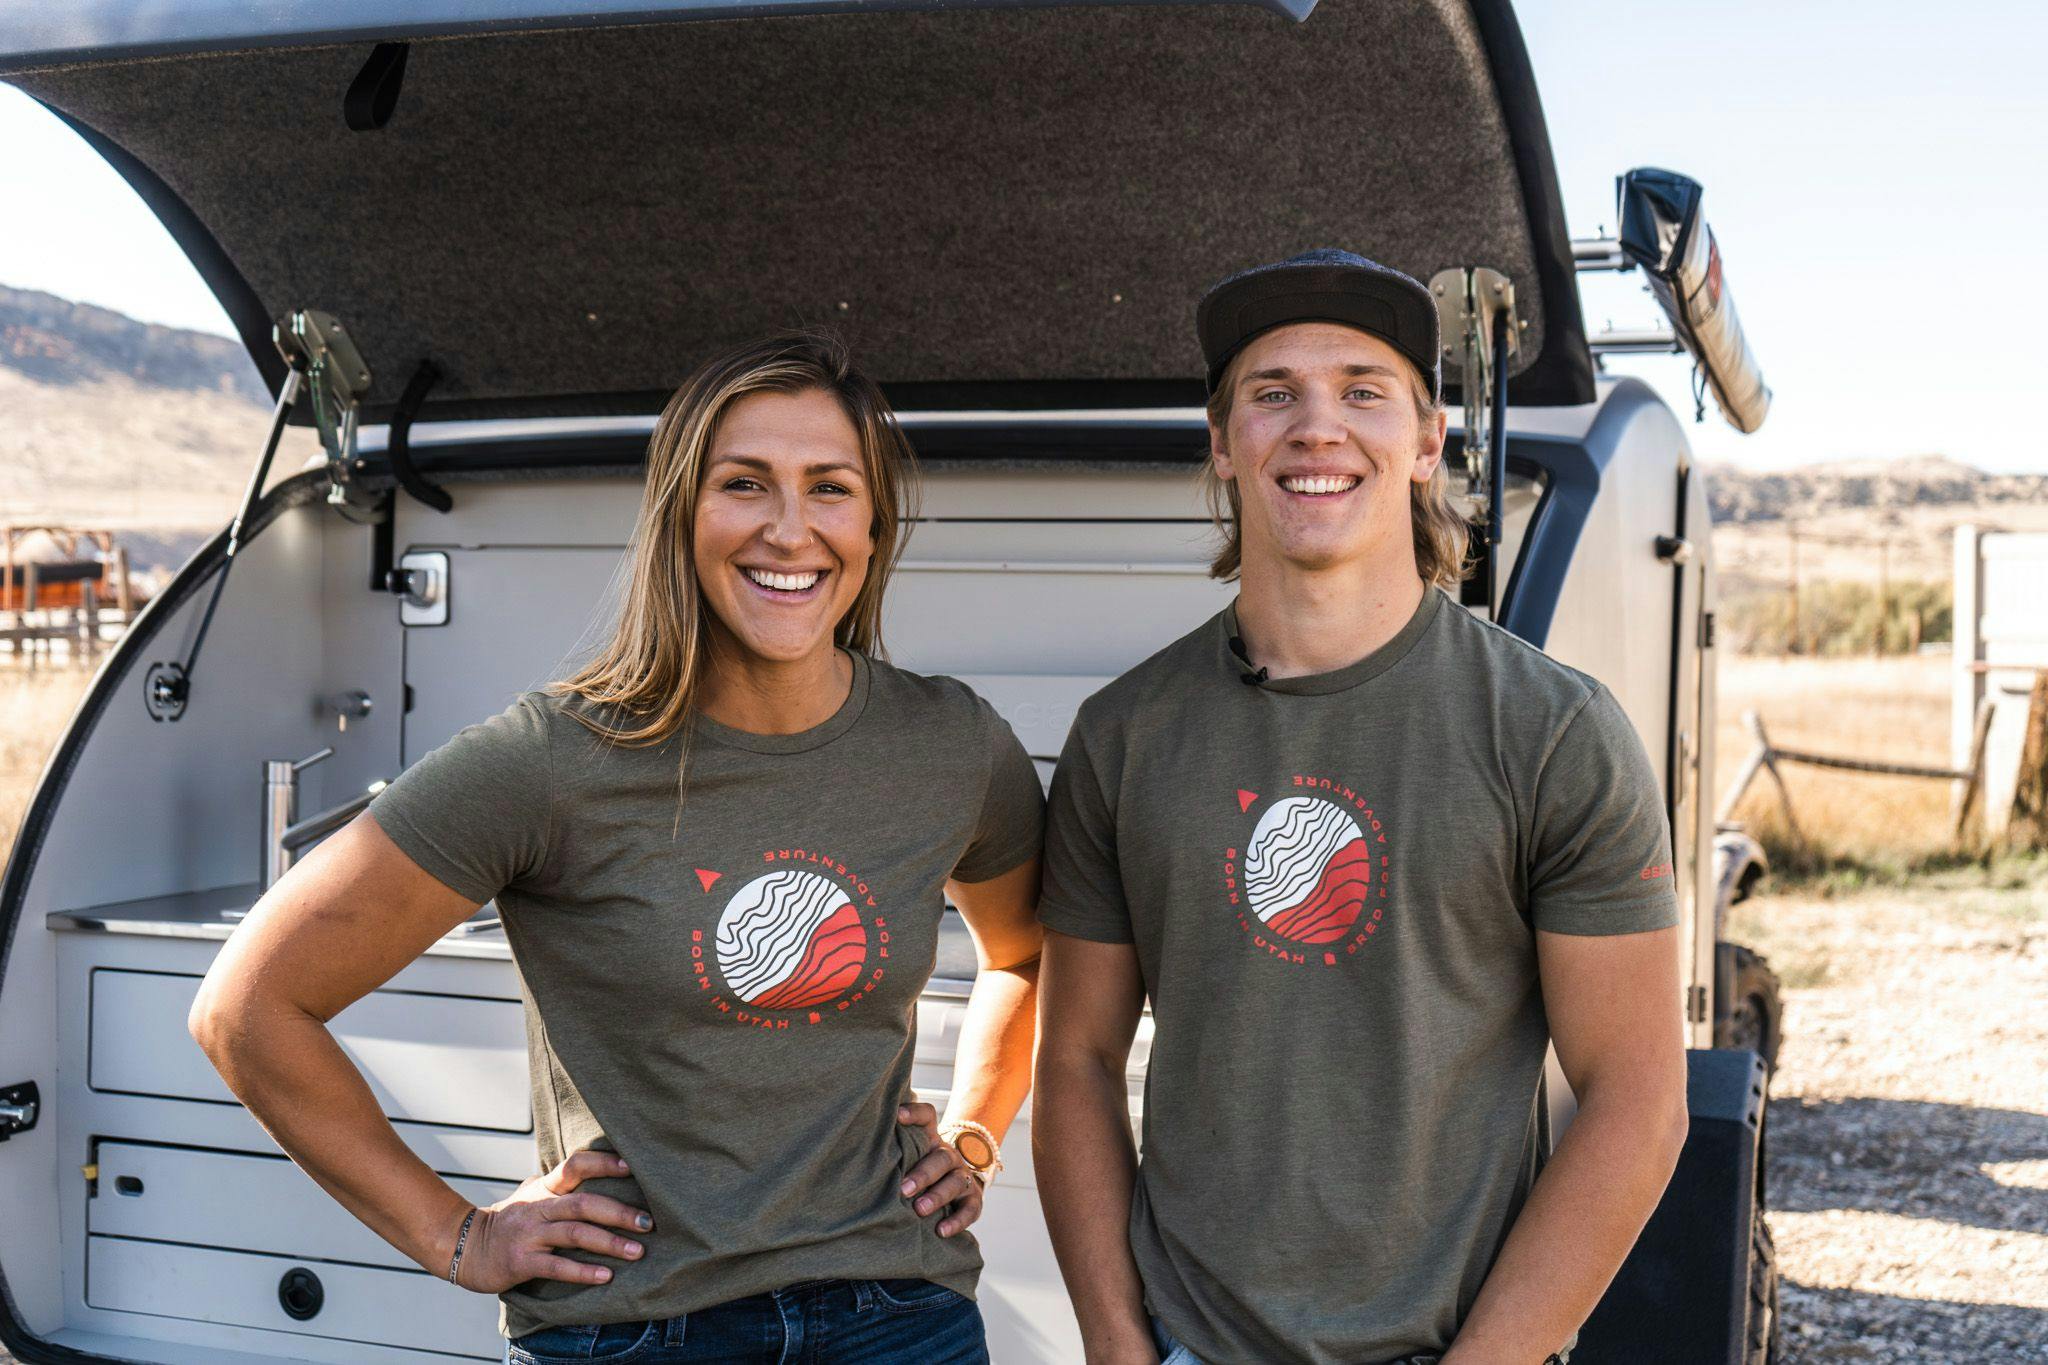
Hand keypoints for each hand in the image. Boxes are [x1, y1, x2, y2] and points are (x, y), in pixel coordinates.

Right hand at [452, 1148, 651, 1291]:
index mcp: (544, 1189)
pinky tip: (606, 1276)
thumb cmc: (509, 1221)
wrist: (465, 1248)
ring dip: (610, 1243)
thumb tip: (590, 1167)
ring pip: (575, 1234)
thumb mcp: (531, 1196)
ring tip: (638, 1252)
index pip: (575, 1166)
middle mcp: (538, 1207)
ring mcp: (529, 1235)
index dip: (604, 1163)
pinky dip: (583, 1271)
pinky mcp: (521, 1262)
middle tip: (649, 1222)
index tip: (633, 1166)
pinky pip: (557, 1266)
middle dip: (620, 1213)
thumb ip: (557, 1184)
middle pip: (584, 1203)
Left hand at [895, 1101, 985, 1237]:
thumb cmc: (919, 1169)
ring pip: (955, 1182)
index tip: (897, 1116)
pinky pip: (969, 1210)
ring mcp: (963, 1177)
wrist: (957, 1183)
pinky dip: (957, 1221)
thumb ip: (892, 1148)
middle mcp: (949, 1156)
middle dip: (922, 1174)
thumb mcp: (908, 1155)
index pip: (926, 1117)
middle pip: (940, 1158)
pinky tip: (941, 1231)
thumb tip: (858, 1140)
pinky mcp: (973, 1200)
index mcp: (930, 1140)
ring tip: (919, 1210)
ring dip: (937, 1196)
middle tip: (903, 1189)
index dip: (914, 1114)